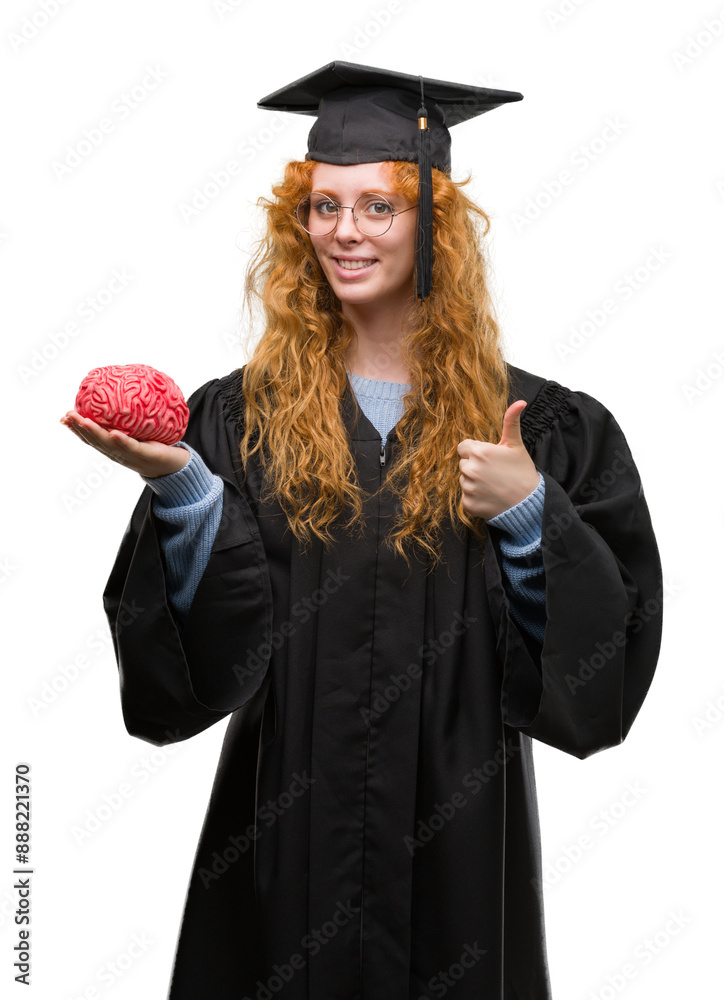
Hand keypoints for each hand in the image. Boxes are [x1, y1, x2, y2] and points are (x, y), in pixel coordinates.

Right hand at [60, 410, 189, 478]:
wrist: (174, 466)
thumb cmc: (156, 446)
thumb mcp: (138, 432)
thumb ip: (127, 419)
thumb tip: (121, 396)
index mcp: (113, 448)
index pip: (91, 439)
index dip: (76, 430)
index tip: (64, 418)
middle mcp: (118, 453)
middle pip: (95, 441)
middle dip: (79, 428)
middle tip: (67, 415)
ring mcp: (130, 455)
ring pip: (108, 444)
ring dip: (94, 432)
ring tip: (83, 421)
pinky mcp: (145, 455)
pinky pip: (132, 447)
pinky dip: (122, 441)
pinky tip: (114, 434)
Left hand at [457, 400, 539, 519]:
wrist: (529, 503)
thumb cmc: (522, 472)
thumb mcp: (516, 445)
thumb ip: (511, 422)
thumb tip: (520, 402)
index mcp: (479, 452)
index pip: (463, 447)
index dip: (476, 451)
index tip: (489, 458)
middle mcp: (469, 469)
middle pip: (463, 463)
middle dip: (475, 466)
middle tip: (494, 472)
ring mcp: (468, 488)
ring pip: (464, 480)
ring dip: (474, 482)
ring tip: (493, 485)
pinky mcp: (468, 504)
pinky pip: (466, 497)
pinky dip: (475, 497)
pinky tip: (490, 496)